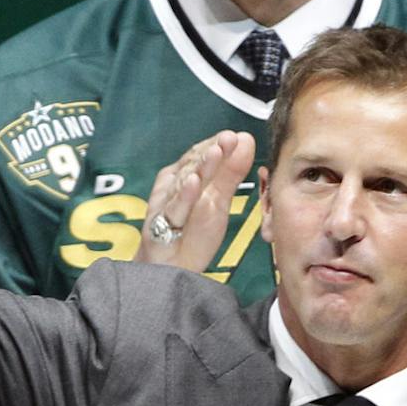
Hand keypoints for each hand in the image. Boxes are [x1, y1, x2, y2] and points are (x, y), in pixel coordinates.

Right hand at [136, 130, 256, 271]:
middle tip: (229, 138)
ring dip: (201, 167)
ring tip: (216, 152)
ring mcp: (167, 203)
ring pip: (185, 182)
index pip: (203, 154)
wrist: (172, 269)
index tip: (236, 136)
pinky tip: (194, 183)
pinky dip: (184, 195)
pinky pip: (175, 208)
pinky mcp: (160, 224)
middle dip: (212, 151)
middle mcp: (175, 185)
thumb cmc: (191, 233)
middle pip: (194, 164)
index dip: (219, 144)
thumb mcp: (218, 200)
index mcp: (187, 176)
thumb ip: (231, 172)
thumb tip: (246, 140)